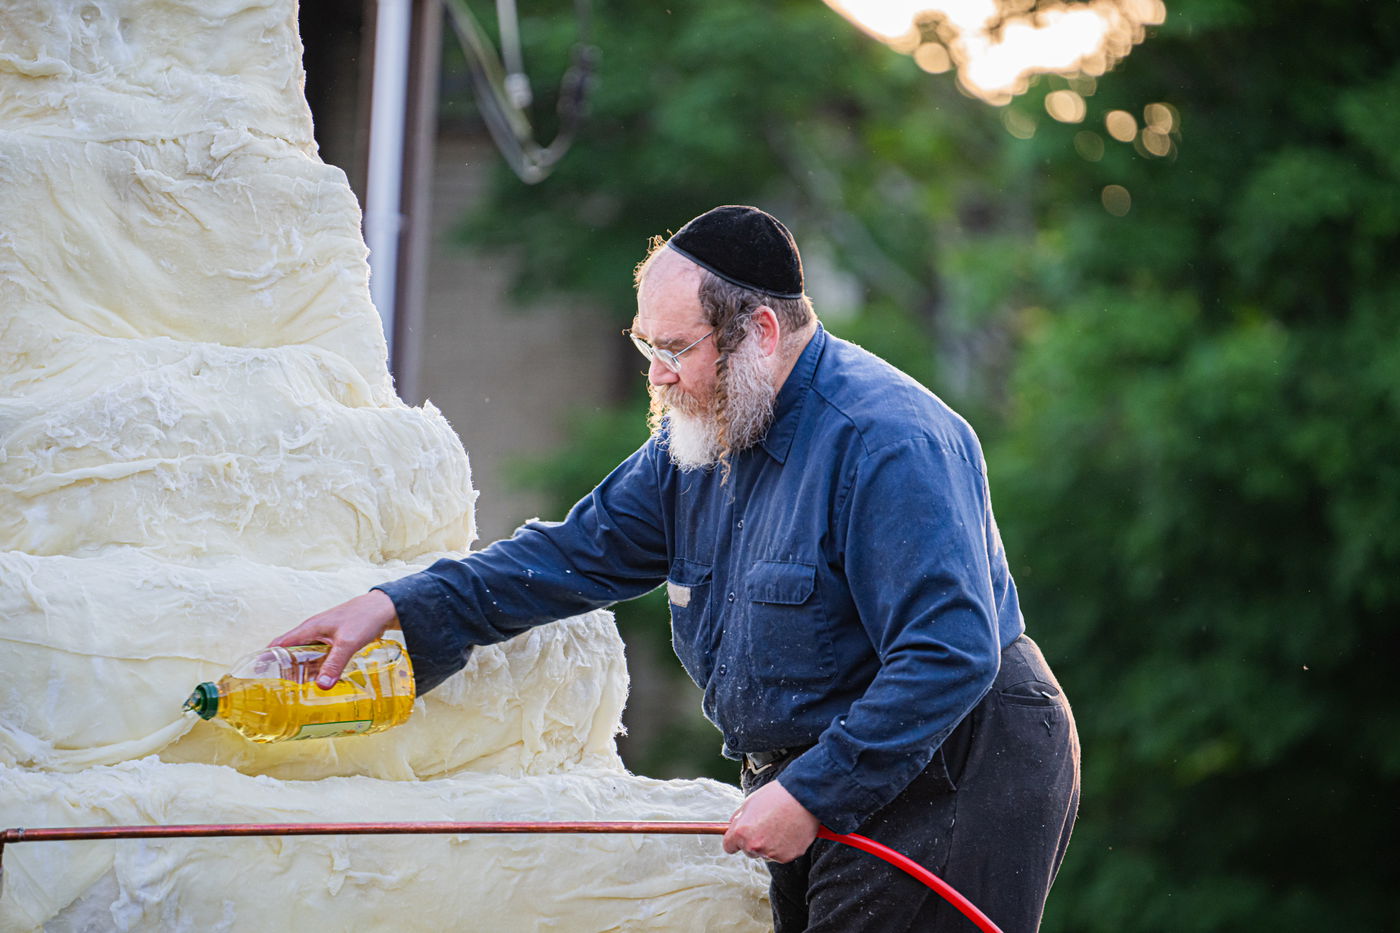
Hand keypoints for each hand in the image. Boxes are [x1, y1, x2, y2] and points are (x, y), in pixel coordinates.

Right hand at [268, 590, 399, 687]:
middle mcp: (313, 632)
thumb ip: (335, 663)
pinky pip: (321, 657)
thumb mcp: (348, 642)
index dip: (266, 658)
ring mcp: (324, 636)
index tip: (255, 673)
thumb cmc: (364, 617)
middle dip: (284, 670)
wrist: (385, 607)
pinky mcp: (336, 641)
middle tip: (280, 691)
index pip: (279, 644)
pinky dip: (318, 668)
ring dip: (302, 671)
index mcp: (308, 629)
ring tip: (297, 692)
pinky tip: (322, 681)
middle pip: (290, 653)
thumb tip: (322, 686)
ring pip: (306, 656)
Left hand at [722, 779, 818, 863]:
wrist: (803, 797)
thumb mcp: (750, 803)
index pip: (728, 846)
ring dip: (770, 845)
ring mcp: (771, 853)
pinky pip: (781, 854)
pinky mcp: (786, 856)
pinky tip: (790, 831)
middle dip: (754, 841)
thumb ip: (738, 819)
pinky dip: (784, 846)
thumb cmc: (776, 796)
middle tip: (767, 825)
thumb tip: (732, 828)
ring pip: (766, 853)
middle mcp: (754, 846)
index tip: (738, 838)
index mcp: (742, 832)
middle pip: (748, 851)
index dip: (733, 841)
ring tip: (781, 825)